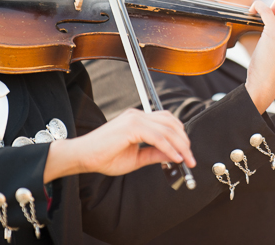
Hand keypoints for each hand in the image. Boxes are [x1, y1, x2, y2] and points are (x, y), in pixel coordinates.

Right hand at [43, 109, 194, 182]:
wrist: (83, 157)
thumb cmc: (104, 157)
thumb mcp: (136, 158)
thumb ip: (155, 153)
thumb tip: (174, 155)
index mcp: (137, 119)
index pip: (166, 121)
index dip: (180, 135)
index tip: (187, 152)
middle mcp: (137, 115)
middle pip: (170, 123)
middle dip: (184, 141)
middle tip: (191, 158)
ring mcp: (134, 119)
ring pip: (167, 129)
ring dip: (180, 145)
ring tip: (187, 159)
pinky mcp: (131, 127)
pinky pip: (158, 137)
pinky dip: (169, 148)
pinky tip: (176, 158)